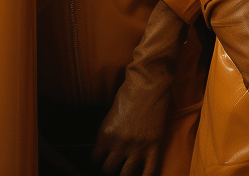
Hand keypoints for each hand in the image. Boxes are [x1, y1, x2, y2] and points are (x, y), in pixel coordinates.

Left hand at [92, 0, 184, 175]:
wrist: (150, 81)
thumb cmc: (130, 90)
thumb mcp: (111, 111)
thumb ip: (108, 130)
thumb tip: (107, 145)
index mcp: (106, 133)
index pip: (95, 159)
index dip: (98, 161)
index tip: (101, 160)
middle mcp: (119, 143)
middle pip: (108, 170)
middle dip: (110, 168)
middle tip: (114, 164)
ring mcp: (137, 146)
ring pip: (126, 174)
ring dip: (125, 173)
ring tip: (126, 169)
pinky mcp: (153, 145)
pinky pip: (150, 170)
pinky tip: (143, 175)